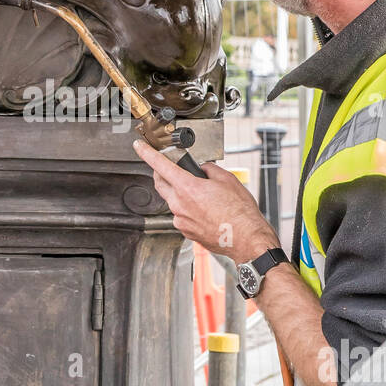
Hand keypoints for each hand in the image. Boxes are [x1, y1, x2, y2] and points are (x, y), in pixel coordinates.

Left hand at [133, 139, 280, 262]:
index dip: (147, 153)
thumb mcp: (227, 179)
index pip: (160, 165)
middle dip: (162, 173)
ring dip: (181, 194)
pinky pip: (181, 215)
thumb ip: (209, 169)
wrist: (246, 239)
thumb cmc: (240, 213)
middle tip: (172, 168)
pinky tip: (205, 211)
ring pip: (172, 201)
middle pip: (160, 183)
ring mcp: (181, 220)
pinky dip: (188, 209)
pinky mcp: (186, 231)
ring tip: (203, 196)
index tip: (139, 147)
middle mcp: (179, 205)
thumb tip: (202, 168)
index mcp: (187, 188)